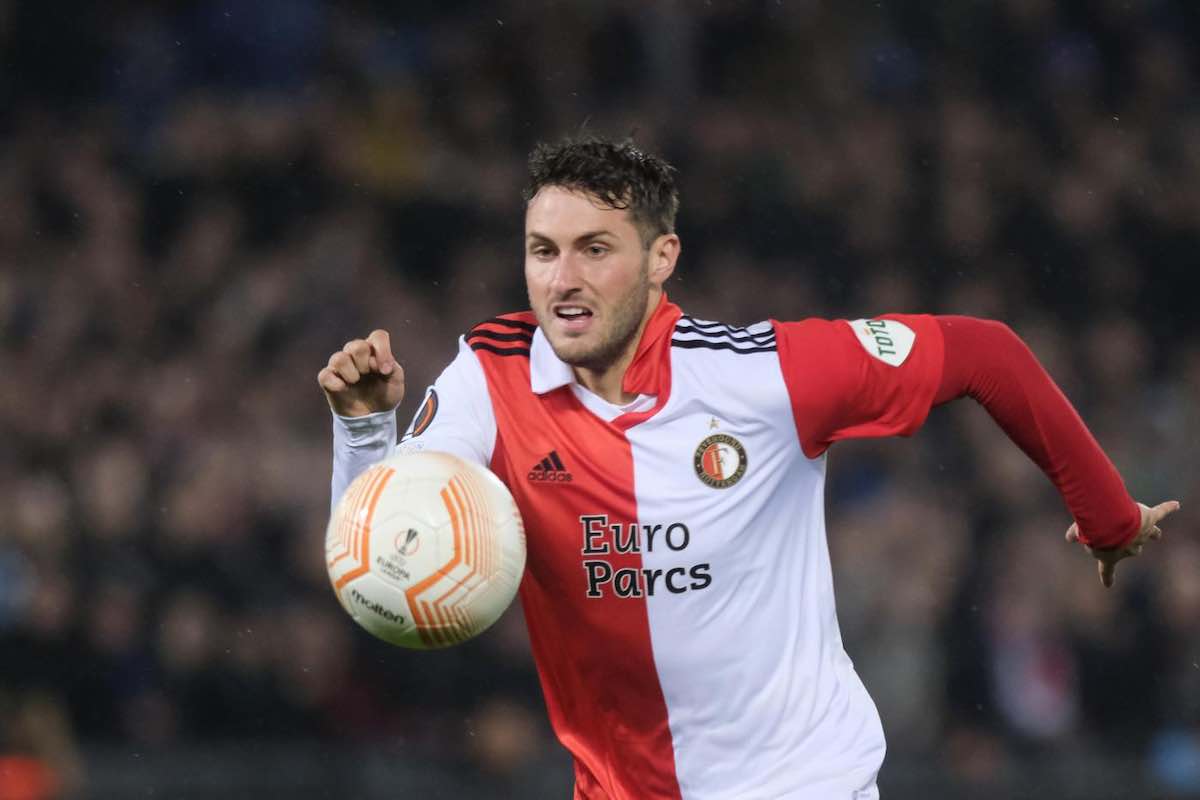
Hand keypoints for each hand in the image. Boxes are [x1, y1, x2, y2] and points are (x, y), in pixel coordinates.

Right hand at [318, 329, 404, 416]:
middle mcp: (355, 353)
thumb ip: (392, 368)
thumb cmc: (385, 393)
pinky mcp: (328, 378)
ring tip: (355, 382)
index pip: (378, 336)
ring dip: (351, 373)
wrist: (373, 415)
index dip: (383, 350)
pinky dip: (336, 383)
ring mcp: (340, 365)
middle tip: (368, 375)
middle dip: (365, 364)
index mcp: (374, 349)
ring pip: (339, 358)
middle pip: (357, 346)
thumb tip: (375, 363)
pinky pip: (325, 375)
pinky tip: (343, 389)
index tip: (386, 371)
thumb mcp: (396, 382)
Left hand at [1065, 500, 1179, 587]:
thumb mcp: (1080, 533)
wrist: (1112, 522)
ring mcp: (1142, 534)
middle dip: (1127, 542)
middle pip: (1133, 549)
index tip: (1107, 586)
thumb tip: (1069, 539)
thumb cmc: (1095, 531)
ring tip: (1155, 533)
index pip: (1106, 569)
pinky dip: (1168, 508)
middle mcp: (1130, 548)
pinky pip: (1161, 512)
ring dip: (1152, 533)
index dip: (1106, 577)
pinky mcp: (1150, 519)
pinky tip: (1175, 505)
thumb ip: (1075, 534)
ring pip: (1152, 535)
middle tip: (1115, 531)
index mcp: (1110, 555)